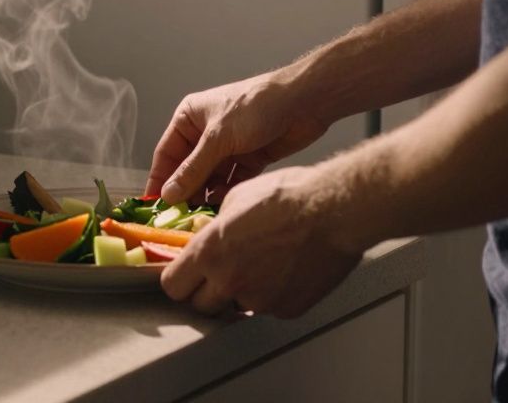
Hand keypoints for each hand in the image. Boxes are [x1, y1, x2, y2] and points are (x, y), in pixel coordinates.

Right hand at [146, 72, 329, 204]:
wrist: (305, 102)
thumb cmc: (256, 106)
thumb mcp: (218, 138)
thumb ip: (193, 169)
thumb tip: (168, 194)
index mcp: (190, 118)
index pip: (166, 154)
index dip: (160, 180)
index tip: (153, 206)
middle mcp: (205, 133)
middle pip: (187, 169)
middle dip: (185, 191)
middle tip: (179, 217)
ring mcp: (228, 147)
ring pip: (210, 178)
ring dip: (206, 195)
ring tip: (202, 215)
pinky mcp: (249, 159)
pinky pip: (231, 181)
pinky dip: (227, 192)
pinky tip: (225, 204)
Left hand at [161, 166, 363, 316]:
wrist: (334, 210)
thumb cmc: (290, 197)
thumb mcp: (237, 197)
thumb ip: (215, 225)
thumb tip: (206, 233)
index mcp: (210, 252)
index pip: (172, 286)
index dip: (177, 279)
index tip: (183, 274)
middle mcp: (230, 281)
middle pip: (200, 305)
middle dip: (205, 291)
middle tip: (219, 272)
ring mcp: (259, 300)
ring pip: (235, 307)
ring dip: (239, 293)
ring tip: (258, 265)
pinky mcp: (287, 309)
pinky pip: (268, 308)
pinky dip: (271, 295)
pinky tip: (283, 270)